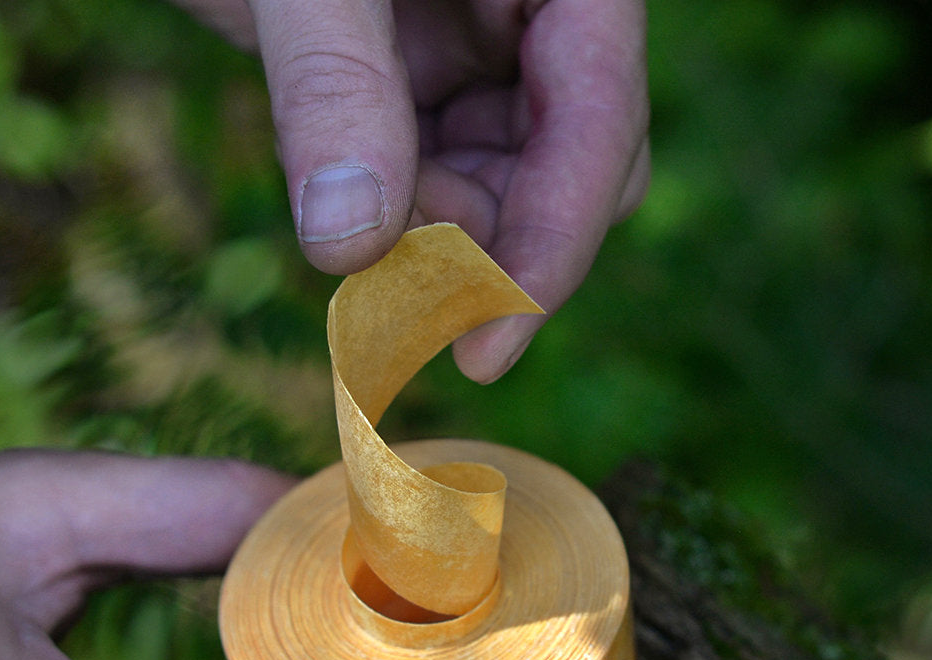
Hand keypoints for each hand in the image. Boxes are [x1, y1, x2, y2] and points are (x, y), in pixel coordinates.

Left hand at [173, 0, 649, 382]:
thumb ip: (332, 86)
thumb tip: (348, 249)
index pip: (599, 120)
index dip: (551, 246)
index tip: (486, 354)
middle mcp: (537, 20)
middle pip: (563, 173)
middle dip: (483, 247)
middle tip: (399, 304)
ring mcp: (478, 56)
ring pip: (492, 191)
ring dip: (427, 241)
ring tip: (354, 235)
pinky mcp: (418, 85)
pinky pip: (429, 180)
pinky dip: (389, 221)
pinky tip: (345, 217)